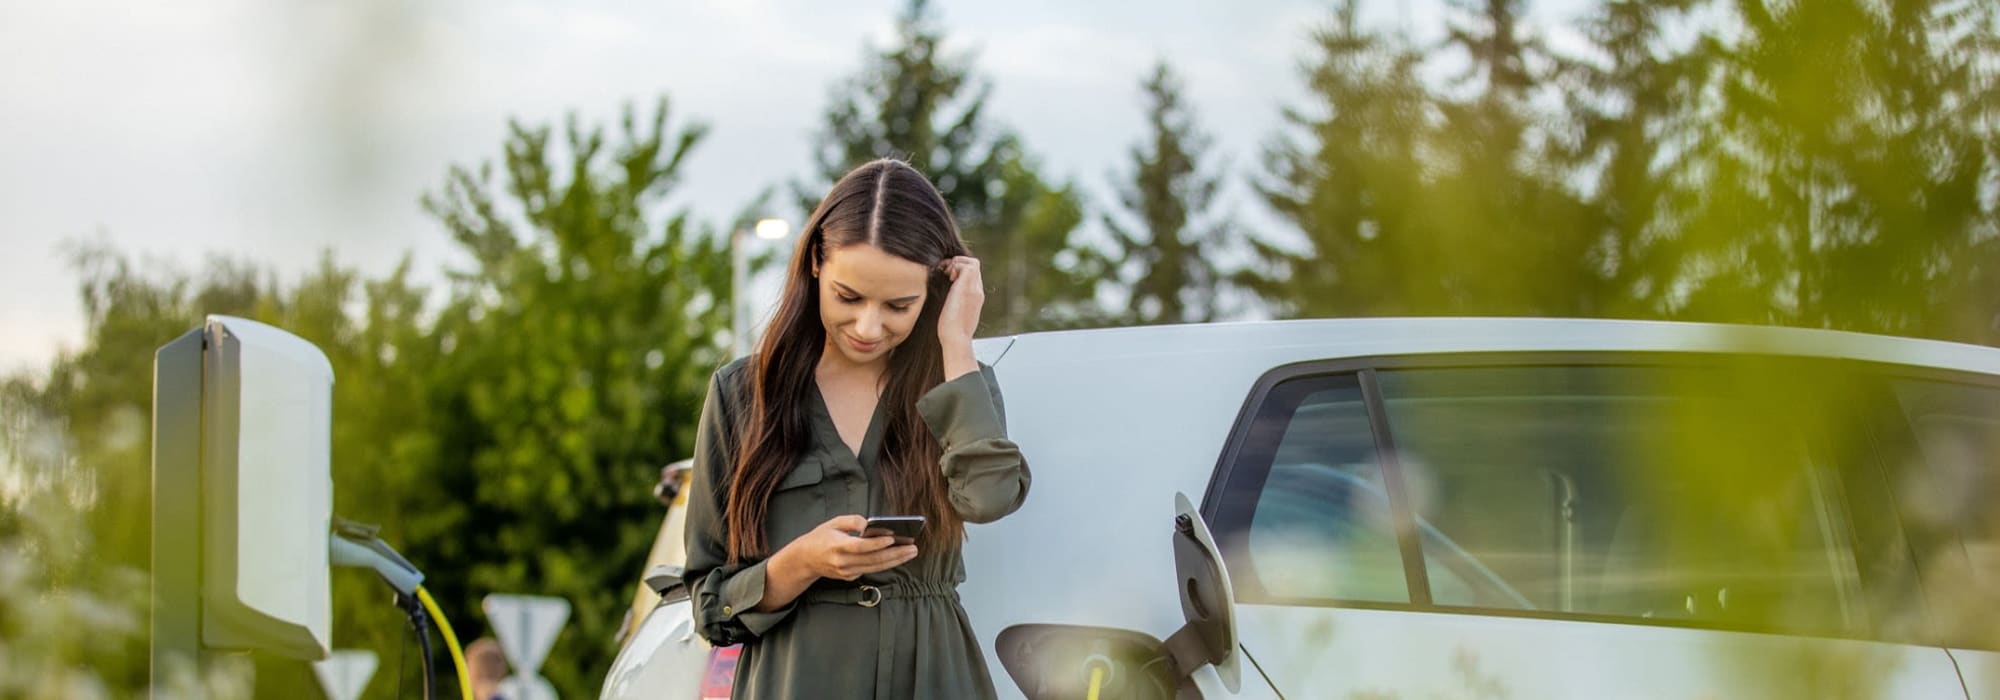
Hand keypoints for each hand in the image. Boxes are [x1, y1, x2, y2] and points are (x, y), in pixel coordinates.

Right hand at [778, 515, 918, 581]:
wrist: (805, 559)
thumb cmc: (820, 537)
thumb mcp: (833, 522)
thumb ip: (852, 521)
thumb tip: (870, 524)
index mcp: (837, 546)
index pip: (860, 547)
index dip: (877, 543)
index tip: (893, 537)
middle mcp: (843, 562)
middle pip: (873, 559)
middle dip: (895, 553)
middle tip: (913, 547)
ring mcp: (847, 572)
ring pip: (876, 567)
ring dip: (895, 560)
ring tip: (911, 552)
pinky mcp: (850, 577)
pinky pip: (871, 569)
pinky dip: (885, 563)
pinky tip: (898, 556)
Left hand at [936, 256, 982, 349]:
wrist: (956, 339)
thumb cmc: (951, 332)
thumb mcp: (955, 314)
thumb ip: (956, 304)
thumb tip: (947, 301)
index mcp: (975, 297)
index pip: (973, 274)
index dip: (960, 270)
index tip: (947, 277)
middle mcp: (977, 291)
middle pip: (974, 265)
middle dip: (958, 264)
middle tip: (945, 273)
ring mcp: (974, 289)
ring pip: (972, 262)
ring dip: (957, 263)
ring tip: (947, 274)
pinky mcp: (968, 287)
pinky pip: (966, 265)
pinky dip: (955, 266)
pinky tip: (947, 277)